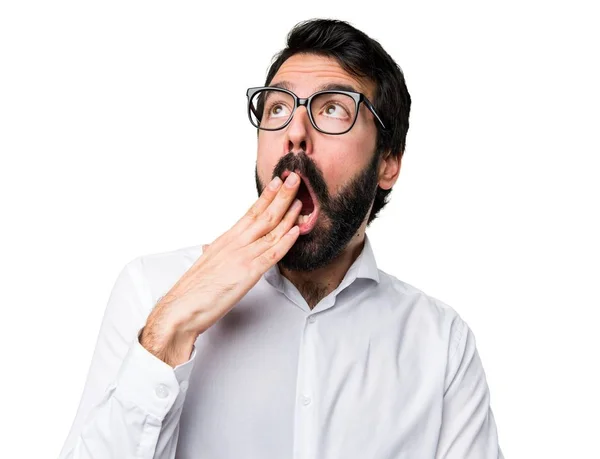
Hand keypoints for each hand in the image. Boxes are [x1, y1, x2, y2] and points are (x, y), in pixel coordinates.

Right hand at [140, 172, 302, 365]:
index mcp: (226, 239)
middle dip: (282, 195)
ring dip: (289, 214)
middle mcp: (235, 243)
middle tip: (295, 178)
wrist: (180, 308)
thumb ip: (217, 253)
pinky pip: (271, 254)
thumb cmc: (193, 290)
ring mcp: (242, 256)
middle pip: (264, 215)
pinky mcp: (248, 273)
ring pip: (271, 231)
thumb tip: (214, 247)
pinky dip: (286, 241)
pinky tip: (296, 231)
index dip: (266, 196)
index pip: (251, 212)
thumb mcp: (207, 263)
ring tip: (301, 199)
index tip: (277, 182)